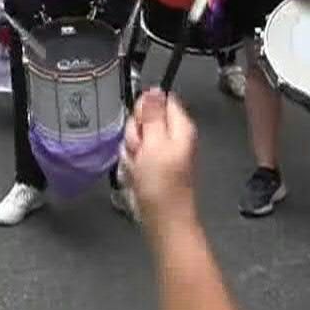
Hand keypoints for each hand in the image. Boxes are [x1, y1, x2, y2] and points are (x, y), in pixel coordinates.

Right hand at [122, 90, 197, 226]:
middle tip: (140, 152)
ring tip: (139, 169)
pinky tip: (136, 178)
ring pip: (133, 140)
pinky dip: (130, 168)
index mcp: (180, 127)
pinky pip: (132, 158)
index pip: (158, 100)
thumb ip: (152, 114)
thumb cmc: (162, 184)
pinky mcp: (149, 168)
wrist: (162, 220)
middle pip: (142, 120)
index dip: (144, 110)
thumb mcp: (154, 143)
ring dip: (130, 154)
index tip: (140, 125)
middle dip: (134, 136)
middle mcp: (171, 137)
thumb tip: (154, 89)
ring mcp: (159, 153)